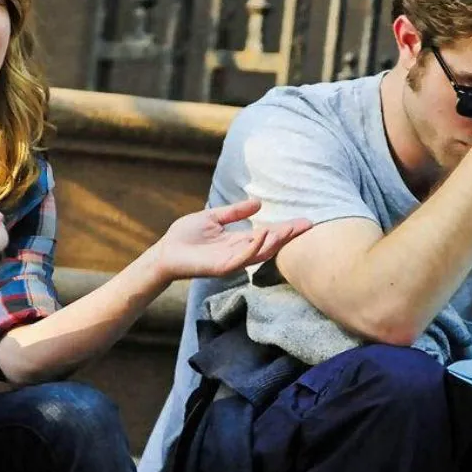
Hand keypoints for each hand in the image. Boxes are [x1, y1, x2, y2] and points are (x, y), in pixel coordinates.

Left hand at [149, 199, 311, 282]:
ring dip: (273, 241)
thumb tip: (258, 203)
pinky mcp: (221, 267)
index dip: (284, 228)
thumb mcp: (213, 218)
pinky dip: (252, 247)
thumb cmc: (185, 236)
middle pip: (268, 244)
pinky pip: (241, 258)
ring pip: (259, 253)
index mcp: (238, 241)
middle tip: (306, 226)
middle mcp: (239, 252)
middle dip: (287, 235)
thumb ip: (235, 212)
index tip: (304, 221)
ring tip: (286, 230)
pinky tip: (261, 235)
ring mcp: (231, 261)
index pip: (267, 234)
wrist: (165, 252)